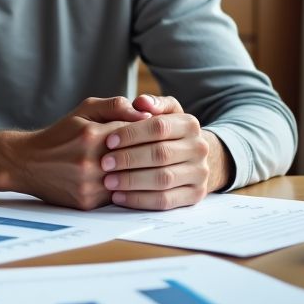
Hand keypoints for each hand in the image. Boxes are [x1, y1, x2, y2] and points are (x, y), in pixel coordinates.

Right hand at [0, 97, 149, 209]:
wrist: (27, 163)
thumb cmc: (60, 134)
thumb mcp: (84, 110)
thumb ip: (115, 106)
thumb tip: (145, 113)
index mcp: (91, 135)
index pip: (136, 133)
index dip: (151, 133)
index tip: (163, 133)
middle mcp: (90, 161)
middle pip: (136, 159)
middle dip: (151, 154)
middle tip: (166, 151)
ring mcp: (88, 185)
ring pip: (130, 180)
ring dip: (142, 174)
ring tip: (154, 166)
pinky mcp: (87, 203)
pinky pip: (118, 196)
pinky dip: (127, 189)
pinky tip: (134, 181)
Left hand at [100, 94, 228, 209]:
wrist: (189, 158)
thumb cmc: (164, 133)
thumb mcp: (161, 113)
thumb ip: (150, 104)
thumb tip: (141, 103)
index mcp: (190, 124)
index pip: (159, 127)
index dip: (131, 134)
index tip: (108, 140)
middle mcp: (199, 148)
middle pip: (161, 154)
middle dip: (129, 159)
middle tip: (104, 163)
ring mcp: (200, 173)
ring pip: (163, 179)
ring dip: (131, 181)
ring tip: (108, 181)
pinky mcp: (195, 195)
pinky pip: (165, 201)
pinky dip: (139, 200)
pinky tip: (118, 197)